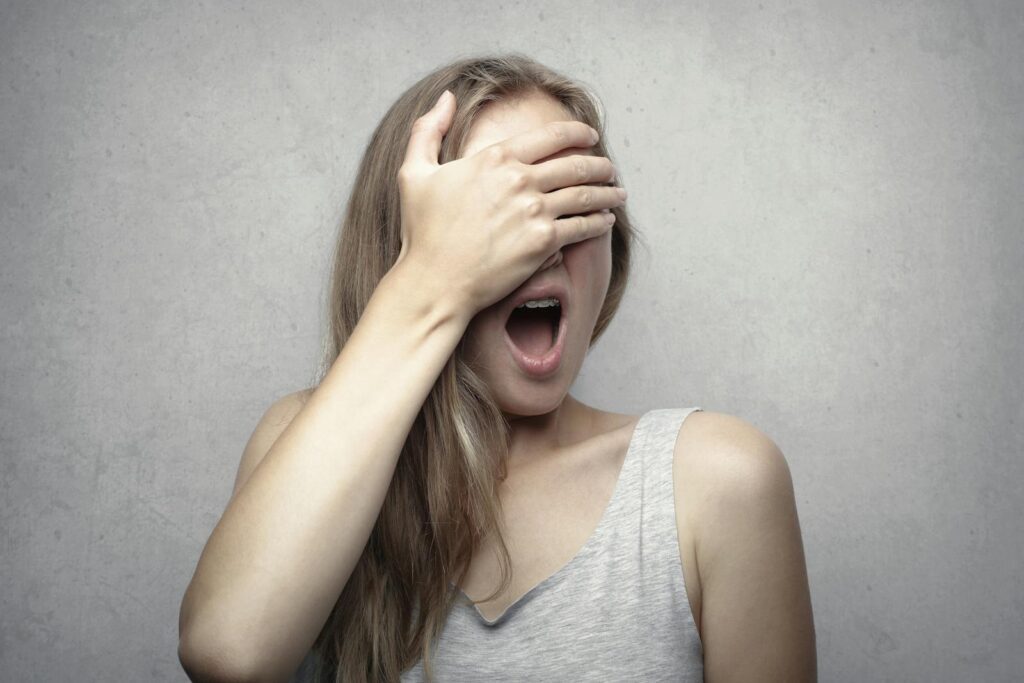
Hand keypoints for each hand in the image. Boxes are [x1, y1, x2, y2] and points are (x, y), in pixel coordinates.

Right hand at [394, 90, 624, 317]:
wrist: (434, 281)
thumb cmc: (422, 231)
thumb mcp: (414, 171)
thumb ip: (429, 129)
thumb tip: (446, 97)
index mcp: (494, 158)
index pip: (550, 136)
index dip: (577, 133)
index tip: (590, 136)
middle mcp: (519, 180)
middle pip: (575, 164)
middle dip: (599, 164)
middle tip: (610, 169)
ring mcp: (533, 211)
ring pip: (585, 195)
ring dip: (607, 193)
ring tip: (618, 193)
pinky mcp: (543, 242)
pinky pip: (582, 226)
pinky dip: (599, 222)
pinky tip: (606, 220)